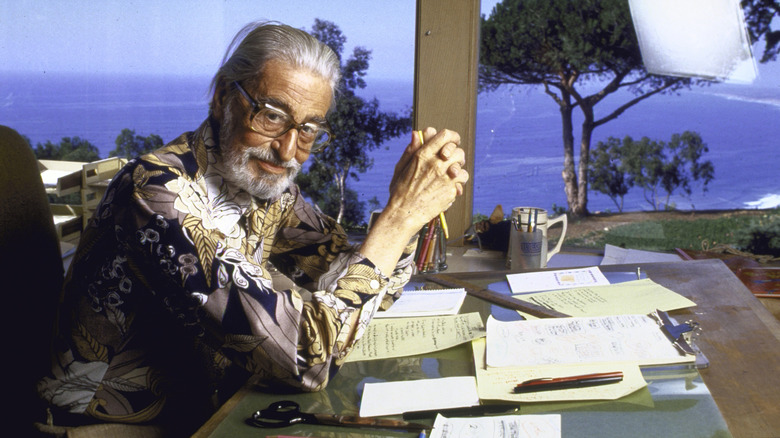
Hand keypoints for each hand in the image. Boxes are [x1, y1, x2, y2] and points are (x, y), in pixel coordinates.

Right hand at [360, 128, 468, 273]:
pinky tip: (447, 188)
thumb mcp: (401, 167)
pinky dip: (456, 185)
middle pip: (458, 151)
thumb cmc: (400, 191)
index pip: (445, 136)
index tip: (452, 141)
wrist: (404, 214)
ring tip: (449, 176)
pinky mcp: (450, 191)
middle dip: (456, 155)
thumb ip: (411, 150)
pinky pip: (460, 183)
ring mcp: (445, 178)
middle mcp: (436, 164)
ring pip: (462, 168)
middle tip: (450, 161)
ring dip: (458, 171)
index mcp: (423, 155)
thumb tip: (417, 134)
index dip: (452, 136)